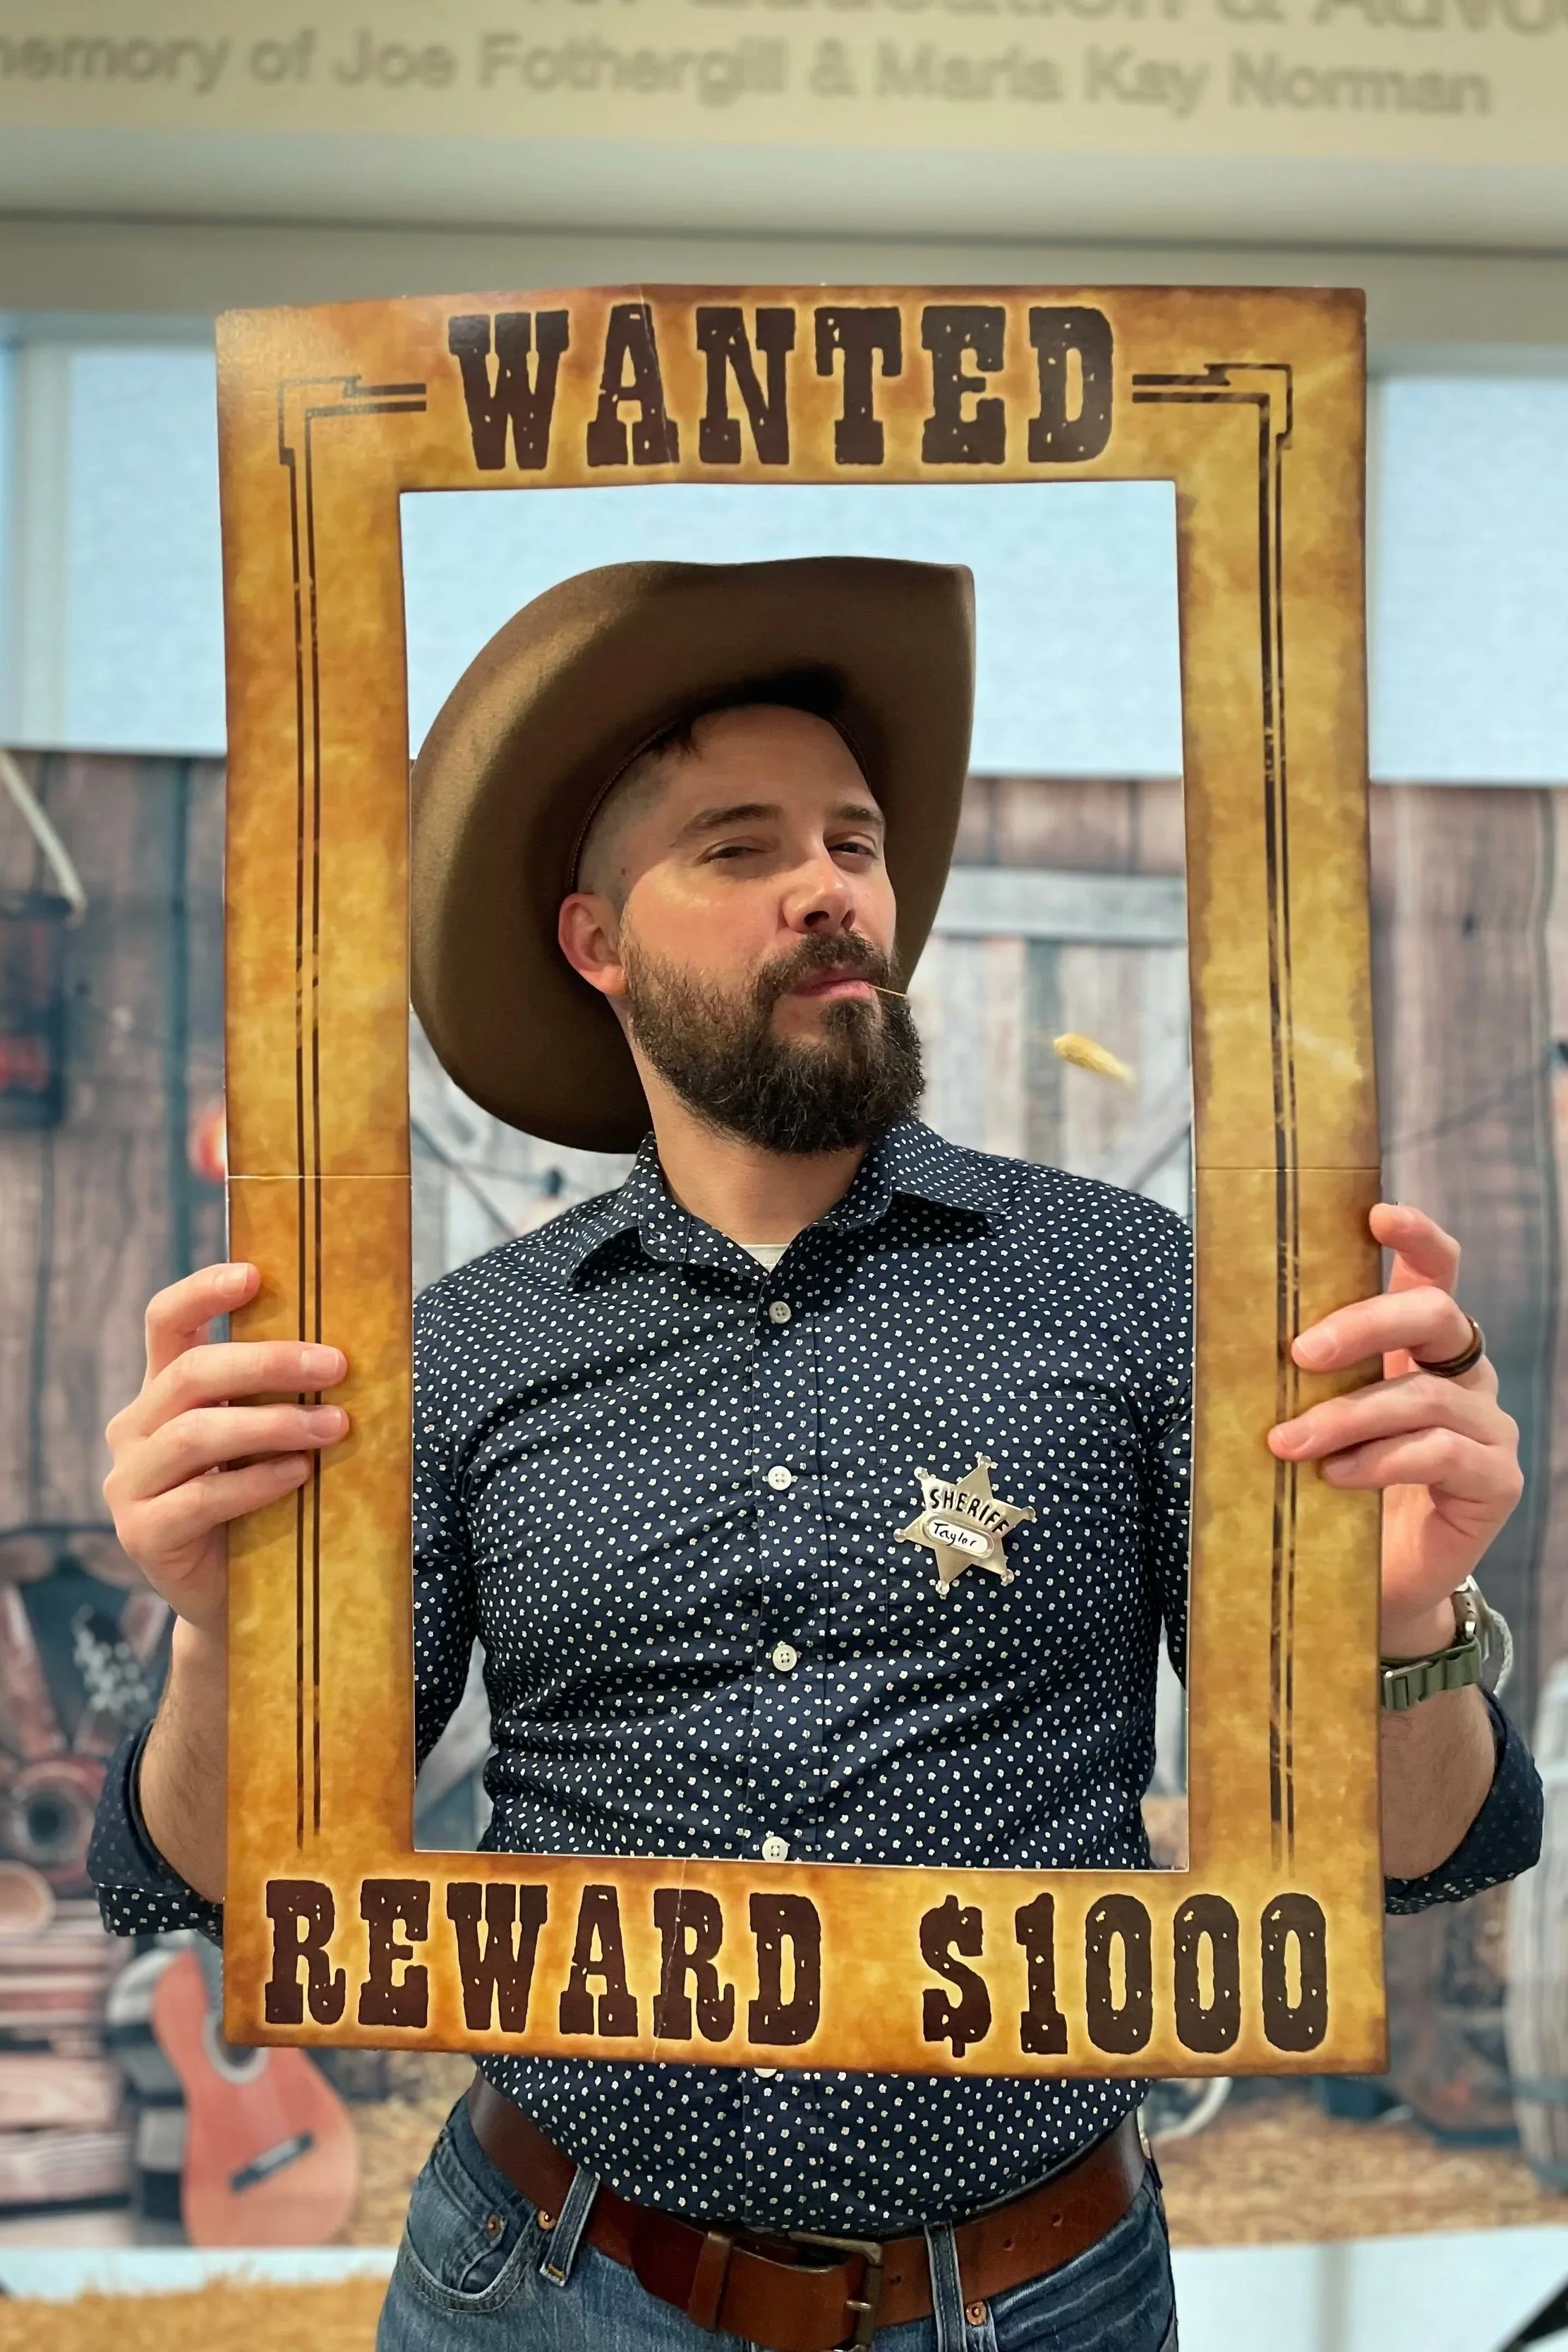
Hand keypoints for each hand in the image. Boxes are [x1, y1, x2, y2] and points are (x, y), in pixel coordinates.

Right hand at [103, 1263, 349, 1640]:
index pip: (165, 1323)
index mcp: (163, 1392)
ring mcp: (130, 1483)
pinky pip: (201, 1497)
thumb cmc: (265, 1502)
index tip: (256, 1274)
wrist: (236, 1599)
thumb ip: (283, 1394)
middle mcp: (135, 1430)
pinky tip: (300, 1475)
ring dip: (273, 1423)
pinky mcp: (142, 1534)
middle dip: (267, 1362)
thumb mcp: (269, 1438)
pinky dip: (257, 1481)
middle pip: (191, 1374)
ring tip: (334, 1425)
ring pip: (196, 1433)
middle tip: (336, 1363)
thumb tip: (356, 1346)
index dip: (203, 1291)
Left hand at [1266, 1204, 1521, 1657]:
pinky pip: (1440, 1455)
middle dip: (1365, 1323)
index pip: (1436, 1272)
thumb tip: (1225, 1326)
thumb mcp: (1312, 1416)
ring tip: (1288, 1442)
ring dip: (1347, 1415)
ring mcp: (1487, 1428)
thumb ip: (1300, 1374)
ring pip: (1425, 1396)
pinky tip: (1334, 1477)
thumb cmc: (1334, 1488)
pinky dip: (1380, 1462)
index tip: (1377, 1214)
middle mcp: (1464, 1375)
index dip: (1416, 1238)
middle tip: (1300, 1352)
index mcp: (1421, 1346)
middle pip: (1437, 1317)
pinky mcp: (1493, 1482)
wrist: (1374, 1585)